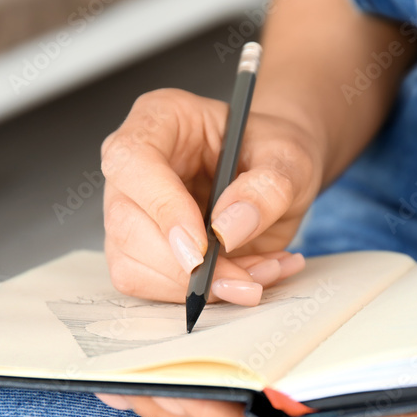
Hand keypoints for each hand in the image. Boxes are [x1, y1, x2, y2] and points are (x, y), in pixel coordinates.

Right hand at [101, 88, 323, 304]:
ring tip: (258, 274)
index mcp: (160, 121)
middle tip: (246, 280)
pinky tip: (247, 276)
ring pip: (133, 266)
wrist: (279, 174)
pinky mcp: (144, 251)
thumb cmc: (274, 151)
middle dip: (187, 267)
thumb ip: (267, 188)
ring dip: (199, 286)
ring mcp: (134, 212)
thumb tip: (227, 230)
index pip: (132, 161)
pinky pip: (155, 288)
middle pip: (126, 225)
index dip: (162, 207)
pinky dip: (205, 295)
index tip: (202, 245)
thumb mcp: (290, 158)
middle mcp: (135, 168)